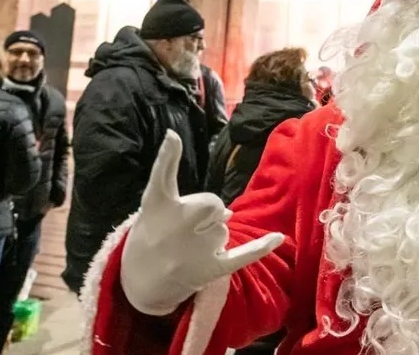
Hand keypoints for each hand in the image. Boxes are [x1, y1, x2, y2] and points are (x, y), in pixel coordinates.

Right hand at [121, 131, 283, 315]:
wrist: (139, 282)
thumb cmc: (152, 235)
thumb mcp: (153, 209)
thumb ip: (184, 201)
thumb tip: (229, 211)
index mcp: (156, 207)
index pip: (164, 177)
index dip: (168, 155)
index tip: (173, 137)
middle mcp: (174, 227)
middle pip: (213, 204)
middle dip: (208, 212)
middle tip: (187, 229)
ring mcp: (193, 251)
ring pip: (224, 229)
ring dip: (214, 236)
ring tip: (190, 249)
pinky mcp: (210, 269)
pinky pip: (242, 255)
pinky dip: (261, 247)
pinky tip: (278, 238)